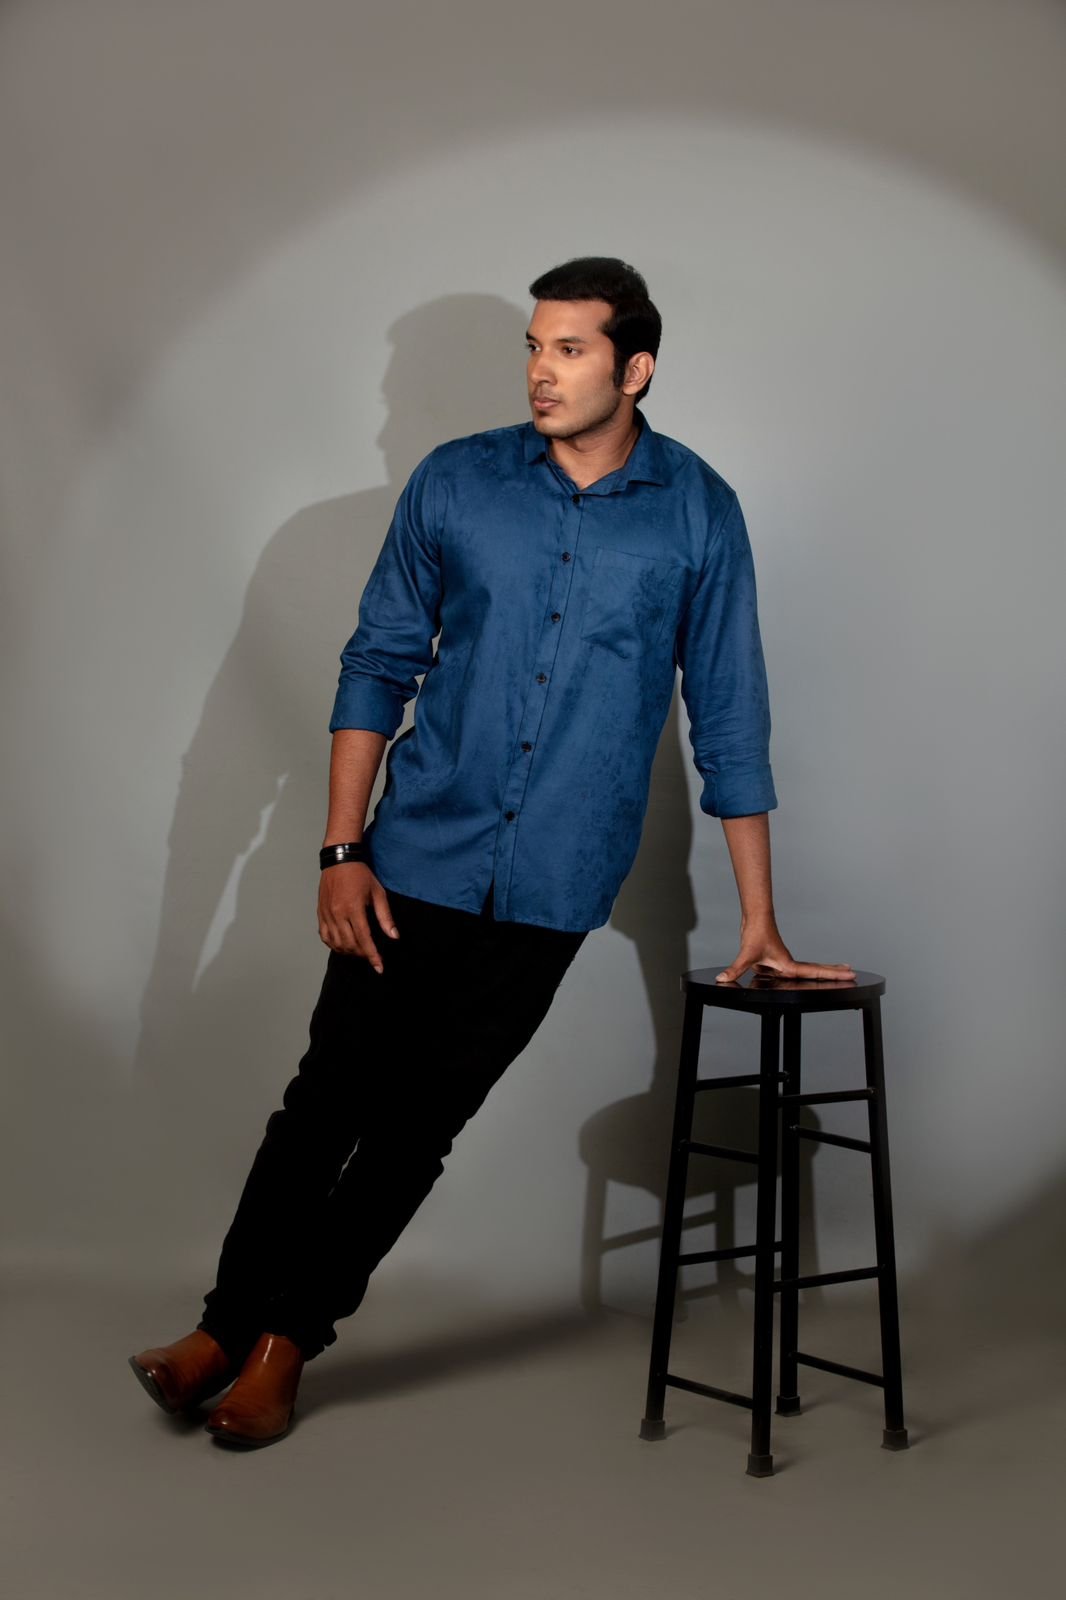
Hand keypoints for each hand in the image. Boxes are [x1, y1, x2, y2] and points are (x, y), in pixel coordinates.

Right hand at [317, 862, 398, 972]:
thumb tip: (394, 936)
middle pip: (350, 944)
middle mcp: (338, 914)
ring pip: (336, 943)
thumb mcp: (378, 893)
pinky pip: (325, 936)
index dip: (372, 956)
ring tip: (359, 951)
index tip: (379, 967)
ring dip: (348, 952)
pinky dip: (334, 945)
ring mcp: (327, 914)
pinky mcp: (320, 913)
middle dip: (362, 955)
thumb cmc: (360, 874)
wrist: (339, 860)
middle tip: (372, 956)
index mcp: (353, 908)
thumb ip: (385, 917)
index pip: (364, 939)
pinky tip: (342, 945)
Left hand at [716, 921, 854, 984]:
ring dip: (824, 971)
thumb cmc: (756, 933)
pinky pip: (794, 970)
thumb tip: (723, 979)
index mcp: (787, 964)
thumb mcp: (746, 955)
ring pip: (807, 970)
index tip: (849, 973)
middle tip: (852, 973)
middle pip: (816, 970)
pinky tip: (808, 978)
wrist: (755, 917)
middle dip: (834, 972)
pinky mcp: (777, 959)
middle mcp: (788, 963)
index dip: (832, 974)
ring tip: (841, 972)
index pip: (814, 972)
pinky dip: (805, 973)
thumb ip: (735, 969)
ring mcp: (784, 961)